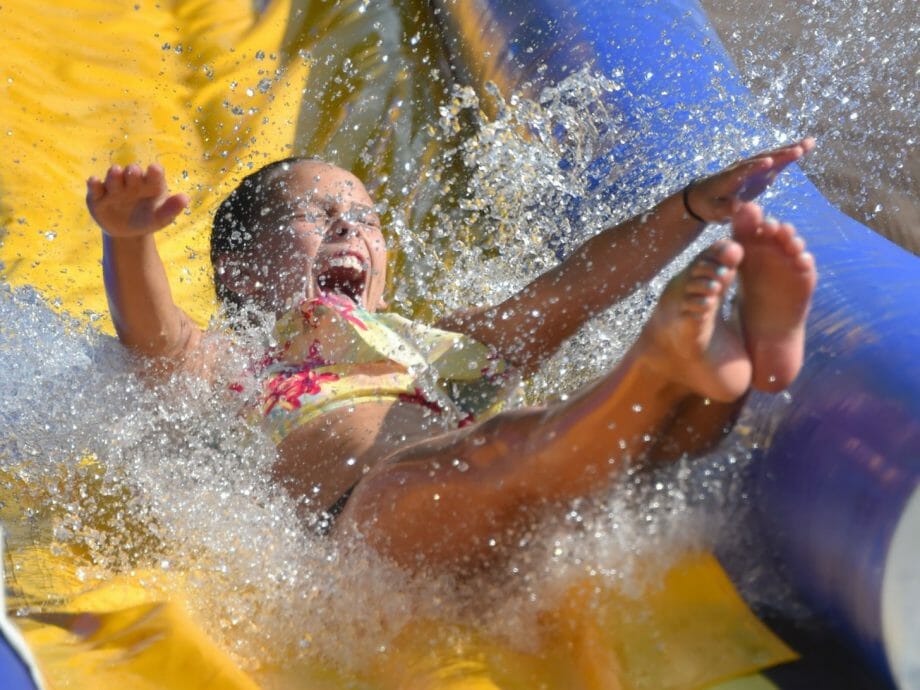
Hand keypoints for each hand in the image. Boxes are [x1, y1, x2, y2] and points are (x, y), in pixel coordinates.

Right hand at [87, 163, 188, 237]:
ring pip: (114, 175)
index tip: (155, 170)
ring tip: (116, 172)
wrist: (127, 232)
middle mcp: (132, 181)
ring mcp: (115, 187)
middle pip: (132, 171)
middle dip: (132, 172)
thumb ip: (172, 208)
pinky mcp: (98, 196)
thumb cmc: (149, 219)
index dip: (154, 171)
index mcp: (151, 183)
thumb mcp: (162, 217)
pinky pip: (94, 187)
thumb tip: (185, 198)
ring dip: (115, 174)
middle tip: (133, 172)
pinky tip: (94, 182)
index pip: (154, 173)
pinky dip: (94, 184)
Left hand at [686, 138, 814, 222]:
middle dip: (779, 155)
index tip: (769, 162)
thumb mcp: (714, 211)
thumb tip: (737, 207)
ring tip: (809, 142)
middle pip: (762, 158)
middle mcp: (743, 168)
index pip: (743, 171)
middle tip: (797, 150)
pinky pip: (778, 160)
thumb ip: (726, 209)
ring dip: (789, 149)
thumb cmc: (708, 205)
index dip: (755, 167)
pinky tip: (807, 145)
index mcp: (730, 178)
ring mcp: (753, 167)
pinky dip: (791, 152)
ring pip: (772, 155)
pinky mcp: (761, 170)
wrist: (704, 195)